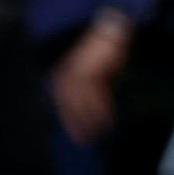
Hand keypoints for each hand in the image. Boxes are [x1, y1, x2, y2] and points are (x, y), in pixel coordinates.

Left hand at [50, 21, 128, 145]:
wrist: (110, 32)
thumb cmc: (103, 53)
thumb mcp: (94, 74)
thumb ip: (91, 90)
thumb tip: (94, 112)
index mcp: (64, 77)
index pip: (63, 106)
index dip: (70, 123)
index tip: (79, 138)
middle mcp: (66, 77)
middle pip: (69, 108)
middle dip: (77, 126)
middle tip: (87, 142)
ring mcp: (77, 75)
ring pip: (81, 105)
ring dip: (90, 122)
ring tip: (100, 135)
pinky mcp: (90, 72)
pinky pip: (95, 97)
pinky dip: (101, 111)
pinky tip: (108, 121)